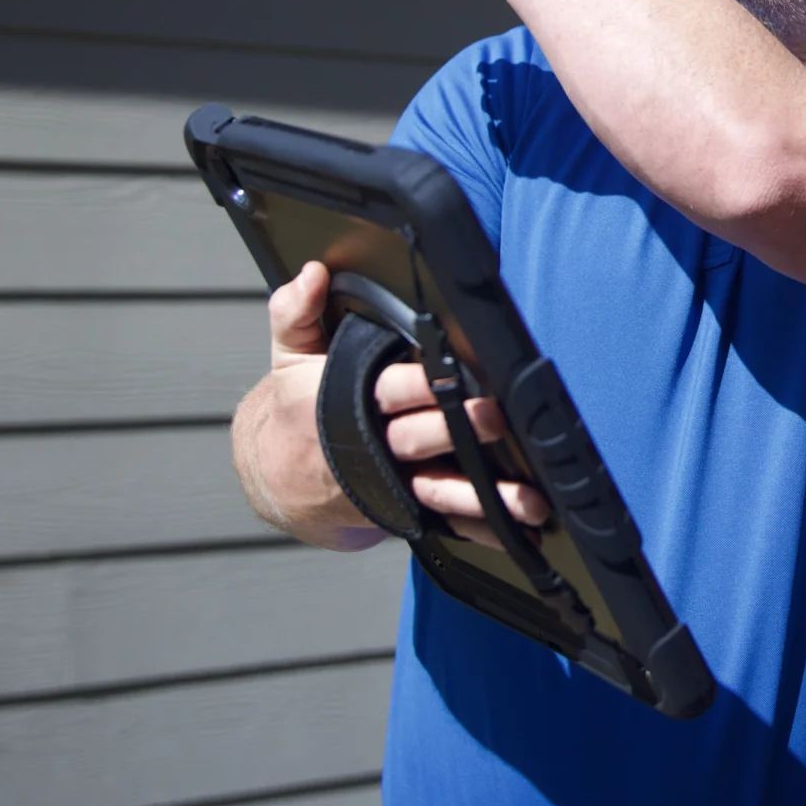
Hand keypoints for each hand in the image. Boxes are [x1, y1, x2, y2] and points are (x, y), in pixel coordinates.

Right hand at [231, 261, 550, 551]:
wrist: (277, 479)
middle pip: (417, 440)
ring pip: (440, 490)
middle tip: (498, 420)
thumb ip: (298, 313)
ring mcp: (394, 482)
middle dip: (458, 431)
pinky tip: (521, 532)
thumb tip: (312, 273)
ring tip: (528, 500)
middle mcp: (375, 446)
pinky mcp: (408, 510)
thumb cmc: (297, 408)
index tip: (451, 373)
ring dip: (484, 496)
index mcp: (348, 402)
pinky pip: (447, 522)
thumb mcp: (289, 356)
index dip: (419, 383)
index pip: (387, 389)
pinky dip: (484, 529)